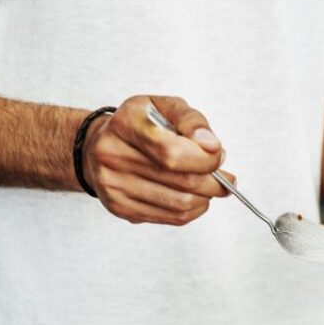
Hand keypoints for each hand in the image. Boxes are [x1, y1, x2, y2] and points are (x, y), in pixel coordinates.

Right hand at [81, 95, 233, 224]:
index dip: (205, 159)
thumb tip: (212, 146)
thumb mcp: (164, 107)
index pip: (172, 152)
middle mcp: (113, 156)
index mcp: (125, 124)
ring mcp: (113, 185)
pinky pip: (172, 217)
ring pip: (180, 203)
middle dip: (213, 182)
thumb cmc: (139, 125)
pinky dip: (193, 210)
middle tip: (225, 178)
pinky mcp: (120, 208)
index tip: (218, 155)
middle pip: (180, 180)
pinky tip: (196, 197)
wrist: (98, 147)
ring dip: (206, 197)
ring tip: (211, 186)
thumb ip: (191, 120)